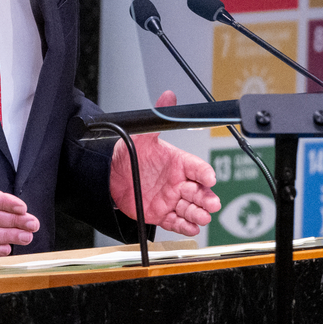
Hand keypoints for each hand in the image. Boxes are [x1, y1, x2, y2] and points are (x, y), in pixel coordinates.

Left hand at [109, 91, 221, 235]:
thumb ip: (158, 119)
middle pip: (199, 191)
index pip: (197, 167)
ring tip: (202, 216)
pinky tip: (191, 227)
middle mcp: (178, 182)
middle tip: (211, 202)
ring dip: (198, 213)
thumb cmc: (131, 154)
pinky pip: (176, 222)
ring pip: (191, 209)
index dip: (204, 173)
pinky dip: (185, 226)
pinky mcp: (161, 213)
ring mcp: (171, 199)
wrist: (111, 174)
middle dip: (207, 198)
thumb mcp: (143, 136)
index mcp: (179, 163)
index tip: (209, 177)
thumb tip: (168, 96)